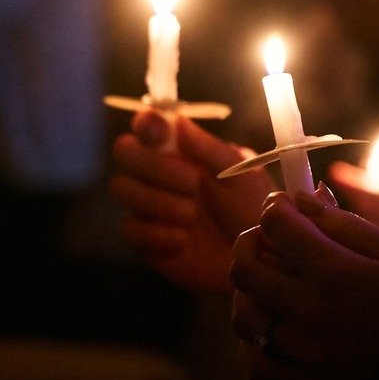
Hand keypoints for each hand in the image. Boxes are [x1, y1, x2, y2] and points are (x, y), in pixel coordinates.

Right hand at [110, 109, 267, 293]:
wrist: (256, 258)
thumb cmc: (252, 208)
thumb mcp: (242, 175)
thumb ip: (209, 149)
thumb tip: (178, 121)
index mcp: (182, 149)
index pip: (148, 125)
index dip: (147, 123)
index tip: (161, 134)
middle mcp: (158, 173)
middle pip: (125, 151)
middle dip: (155, 166)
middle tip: (192, 182)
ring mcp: (148, 205)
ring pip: (122, 188)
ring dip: (158, 201)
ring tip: (192, 216)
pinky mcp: (144, 238)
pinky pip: (129, 228)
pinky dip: (157, 233)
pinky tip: (184, 240)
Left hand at [229, 186, 378, 379]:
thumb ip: (350, 226)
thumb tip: (307, 201)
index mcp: (335, 273)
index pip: (278, 227)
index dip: (275, 206)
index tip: (284, 204)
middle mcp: (310, 311)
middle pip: (245, 268)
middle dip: (250, 240)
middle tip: (269, 236)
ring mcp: (306, 352)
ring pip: (244, 317)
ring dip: (247, 291)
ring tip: (268, 281)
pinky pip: (258, 365)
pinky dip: (254, 343)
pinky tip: (273, 328)